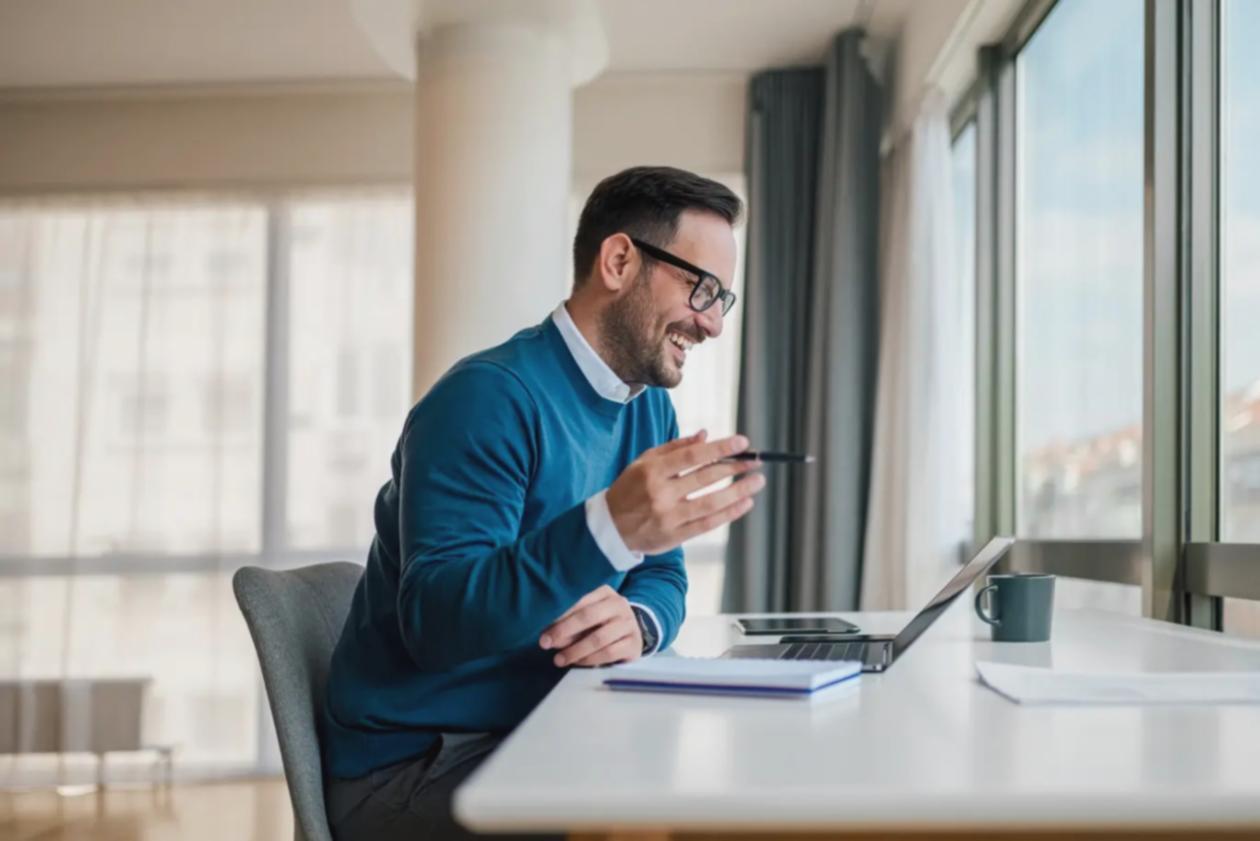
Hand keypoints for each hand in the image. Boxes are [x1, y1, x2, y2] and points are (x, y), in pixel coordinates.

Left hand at [539, 585, 640, 667]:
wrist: (632, 634)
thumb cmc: (602, 623)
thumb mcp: (588, 615)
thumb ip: (570, 621)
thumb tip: (547, 635)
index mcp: (604, 592)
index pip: (579, 600)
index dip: (559, 615)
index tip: (543, 628)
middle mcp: (619, 604)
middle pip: (588, 616)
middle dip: (564, 631)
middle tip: (545, 643)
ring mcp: (629, 624)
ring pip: (598, 638)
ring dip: (575, 650)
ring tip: (558, 659)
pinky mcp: (634, 644)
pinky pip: (608, 653)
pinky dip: (590, 660)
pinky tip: (577, 663)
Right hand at [604, 431, 765, 554]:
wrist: (608, 527)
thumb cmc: (630, 489)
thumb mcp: (644, 462)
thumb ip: (675, 448)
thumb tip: (706, 435)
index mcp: (653, 471)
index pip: (693, 456)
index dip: (721, 448)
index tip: (743, 442)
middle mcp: (661, 493)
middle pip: (706, 478)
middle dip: (736, 467)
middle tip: (756, 460)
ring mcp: (668, 517)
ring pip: (711, 502)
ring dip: (739, 491)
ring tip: (757, 481)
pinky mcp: (674, 536)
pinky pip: (708, 523)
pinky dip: (729, 513)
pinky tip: (745, 503)